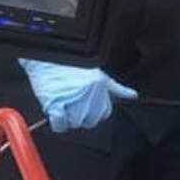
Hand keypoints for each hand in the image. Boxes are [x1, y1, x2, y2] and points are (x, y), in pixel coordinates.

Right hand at [19, 59, 136, 132]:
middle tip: (71, 102)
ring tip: (61, 101)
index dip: (93, 111)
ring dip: (67, 117)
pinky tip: (54, 110)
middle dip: (80, 115)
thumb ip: (115, 88)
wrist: (46, 55)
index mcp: (100, 86)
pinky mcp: (55, 104)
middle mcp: (89, 93)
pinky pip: (60, 125)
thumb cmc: (70, 63)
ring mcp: (72, 99)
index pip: (104, 113)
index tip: (84, 103)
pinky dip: (57, 122)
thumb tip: (132, 95)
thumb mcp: (98, 74)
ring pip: (75, 124)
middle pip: (90, 121)